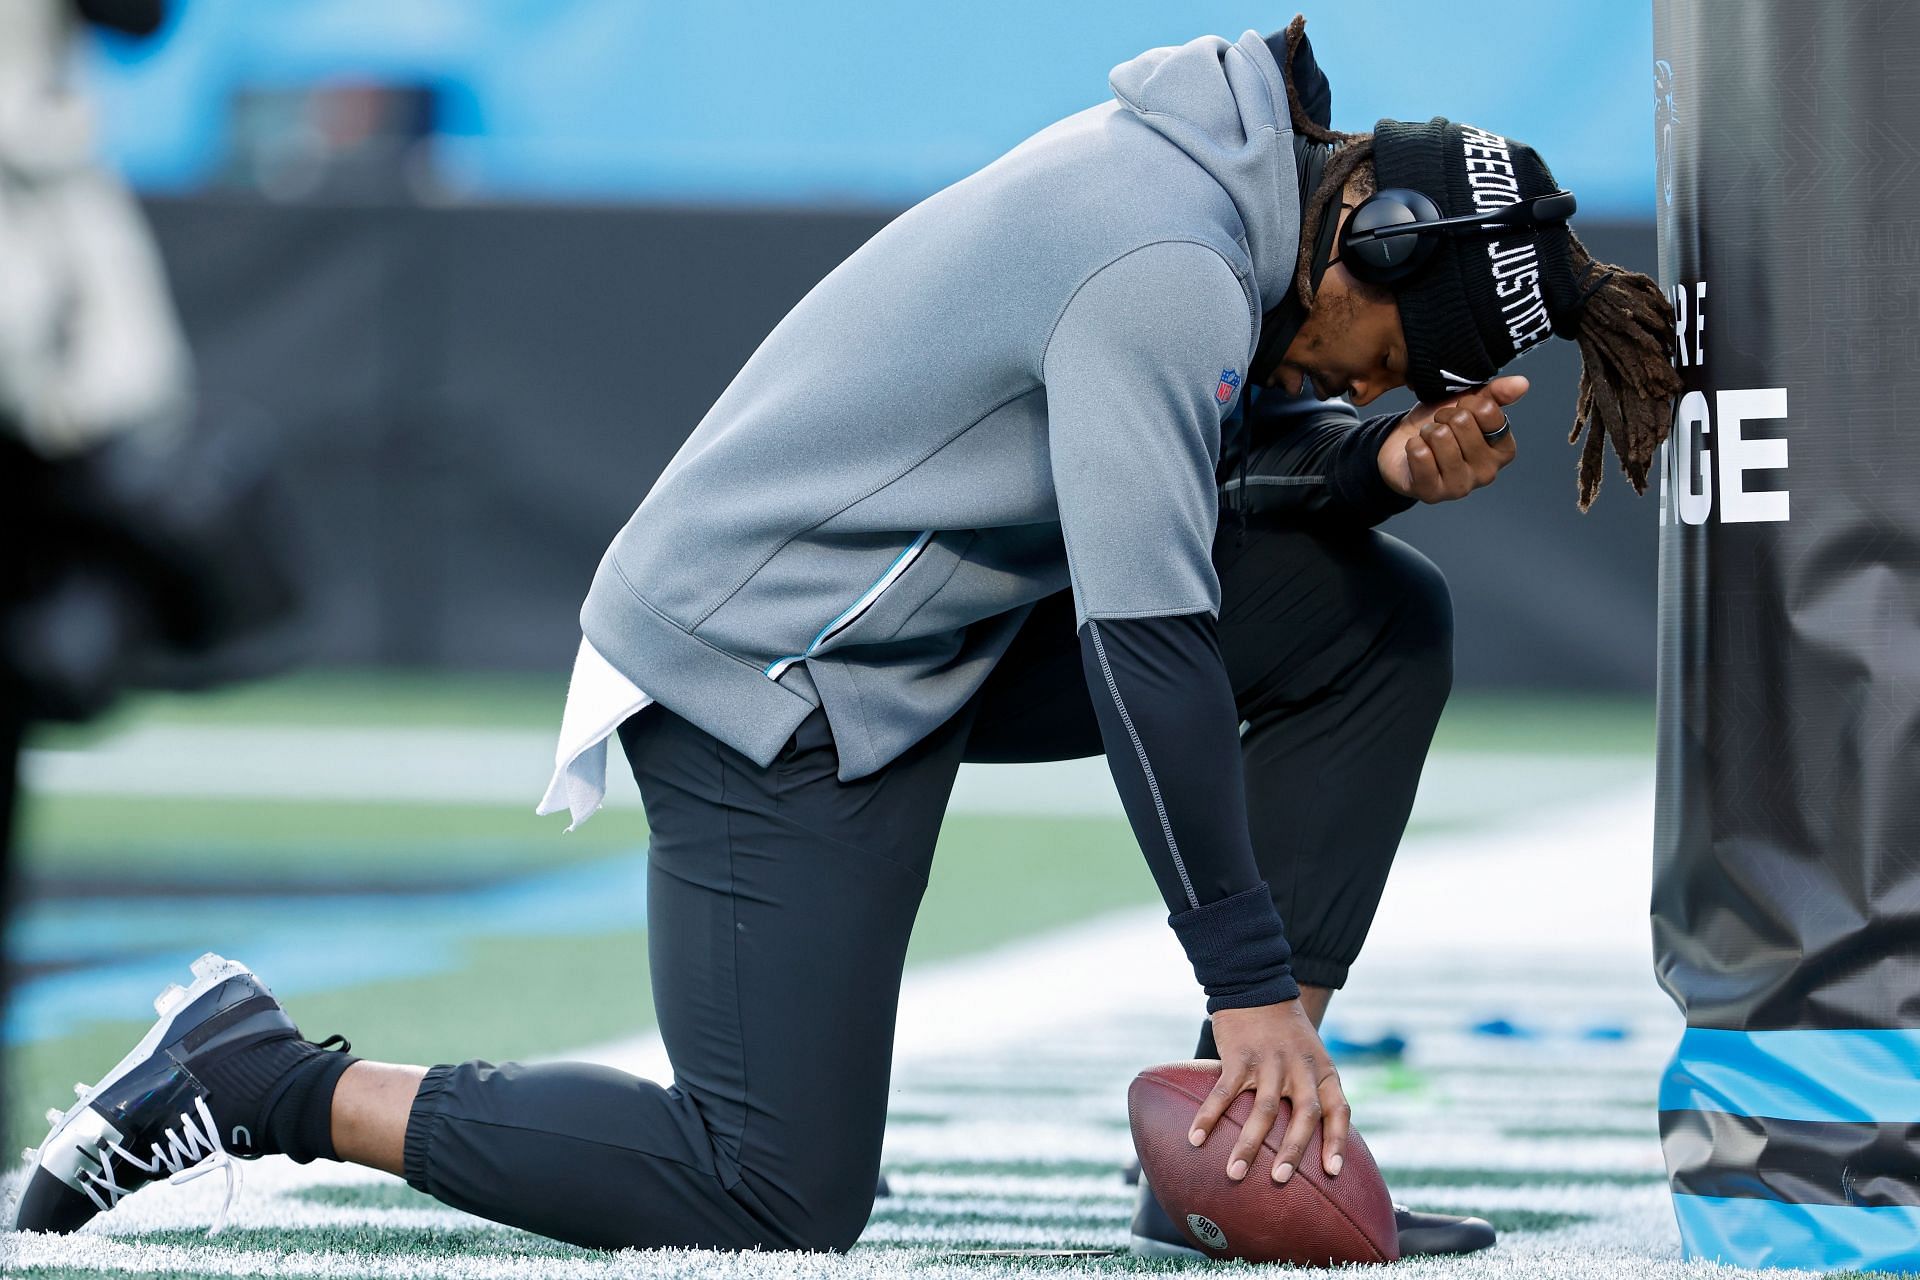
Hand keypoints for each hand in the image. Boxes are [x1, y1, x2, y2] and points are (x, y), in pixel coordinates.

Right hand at [1187, 1000, 1348, 1184]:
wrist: (1257, 987)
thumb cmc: (1285, 1030)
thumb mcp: (1312, 1055)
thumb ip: (1313, 1088)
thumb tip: (1308, 1137)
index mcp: (1322, 1069)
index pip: (1338, 1109)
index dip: (1337, 1141)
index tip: (1332, 1172)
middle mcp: (1300, 1067)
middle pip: (1303, 1114)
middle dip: (1293, 1151)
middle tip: (1280, 1179)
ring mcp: (1269, 1061)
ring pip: (1264, 1109)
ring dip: (1249, 1144)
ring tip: (1234, 1172)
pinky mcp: (1239, 1056)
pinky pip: (1224, 1092)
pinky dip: (1210, 1116)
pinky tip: (1196, 1138)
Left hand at [1378, 374, 1527, 501]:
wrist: (1401, 447)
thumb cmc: (1440, 427)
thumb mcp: (1468, 404)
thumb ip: (1496, 394)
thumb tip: (1522, 383)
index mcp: (1503, 450)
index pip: (1487, 410)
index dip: (1466, 403)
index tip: (1460, 411)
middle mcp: (1487, 472)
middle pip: (1462, 422)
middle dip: (1443, 417)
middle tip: (1440, 427)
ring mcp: (1460, 486)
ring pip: (1441, 436)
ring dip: (1427, 432)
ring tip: (1429, 441)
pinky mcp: (1432, 493)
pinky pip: (1420, 454)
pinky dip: (1413, 445)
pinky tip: (1417, 453)